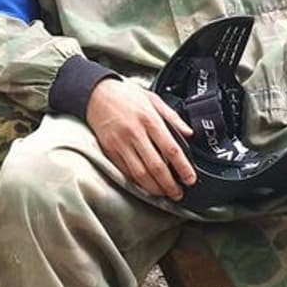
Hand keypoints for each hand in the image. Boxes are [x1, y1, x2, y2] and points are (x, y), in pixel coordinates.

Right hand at [85, 80, 194, 201]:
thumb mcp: (153, 98)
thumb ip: (172, 117)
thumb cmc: (125, 95)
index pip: (171, 149)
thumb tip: (189, 133)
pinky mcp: (110, 150)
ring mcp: (121, 143)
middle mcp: (135, 133)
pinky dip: (137, 182)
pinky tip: (146, 185)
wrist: (96, 93)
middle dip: (169, 184)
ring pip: (140, 173)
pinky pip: (125, 171)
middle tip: (178, 193)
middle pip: (156, 166)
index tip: (190, 179)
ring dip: (154, 188)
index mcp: (149, 119)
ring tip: (164, 193)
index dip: (183, 167)